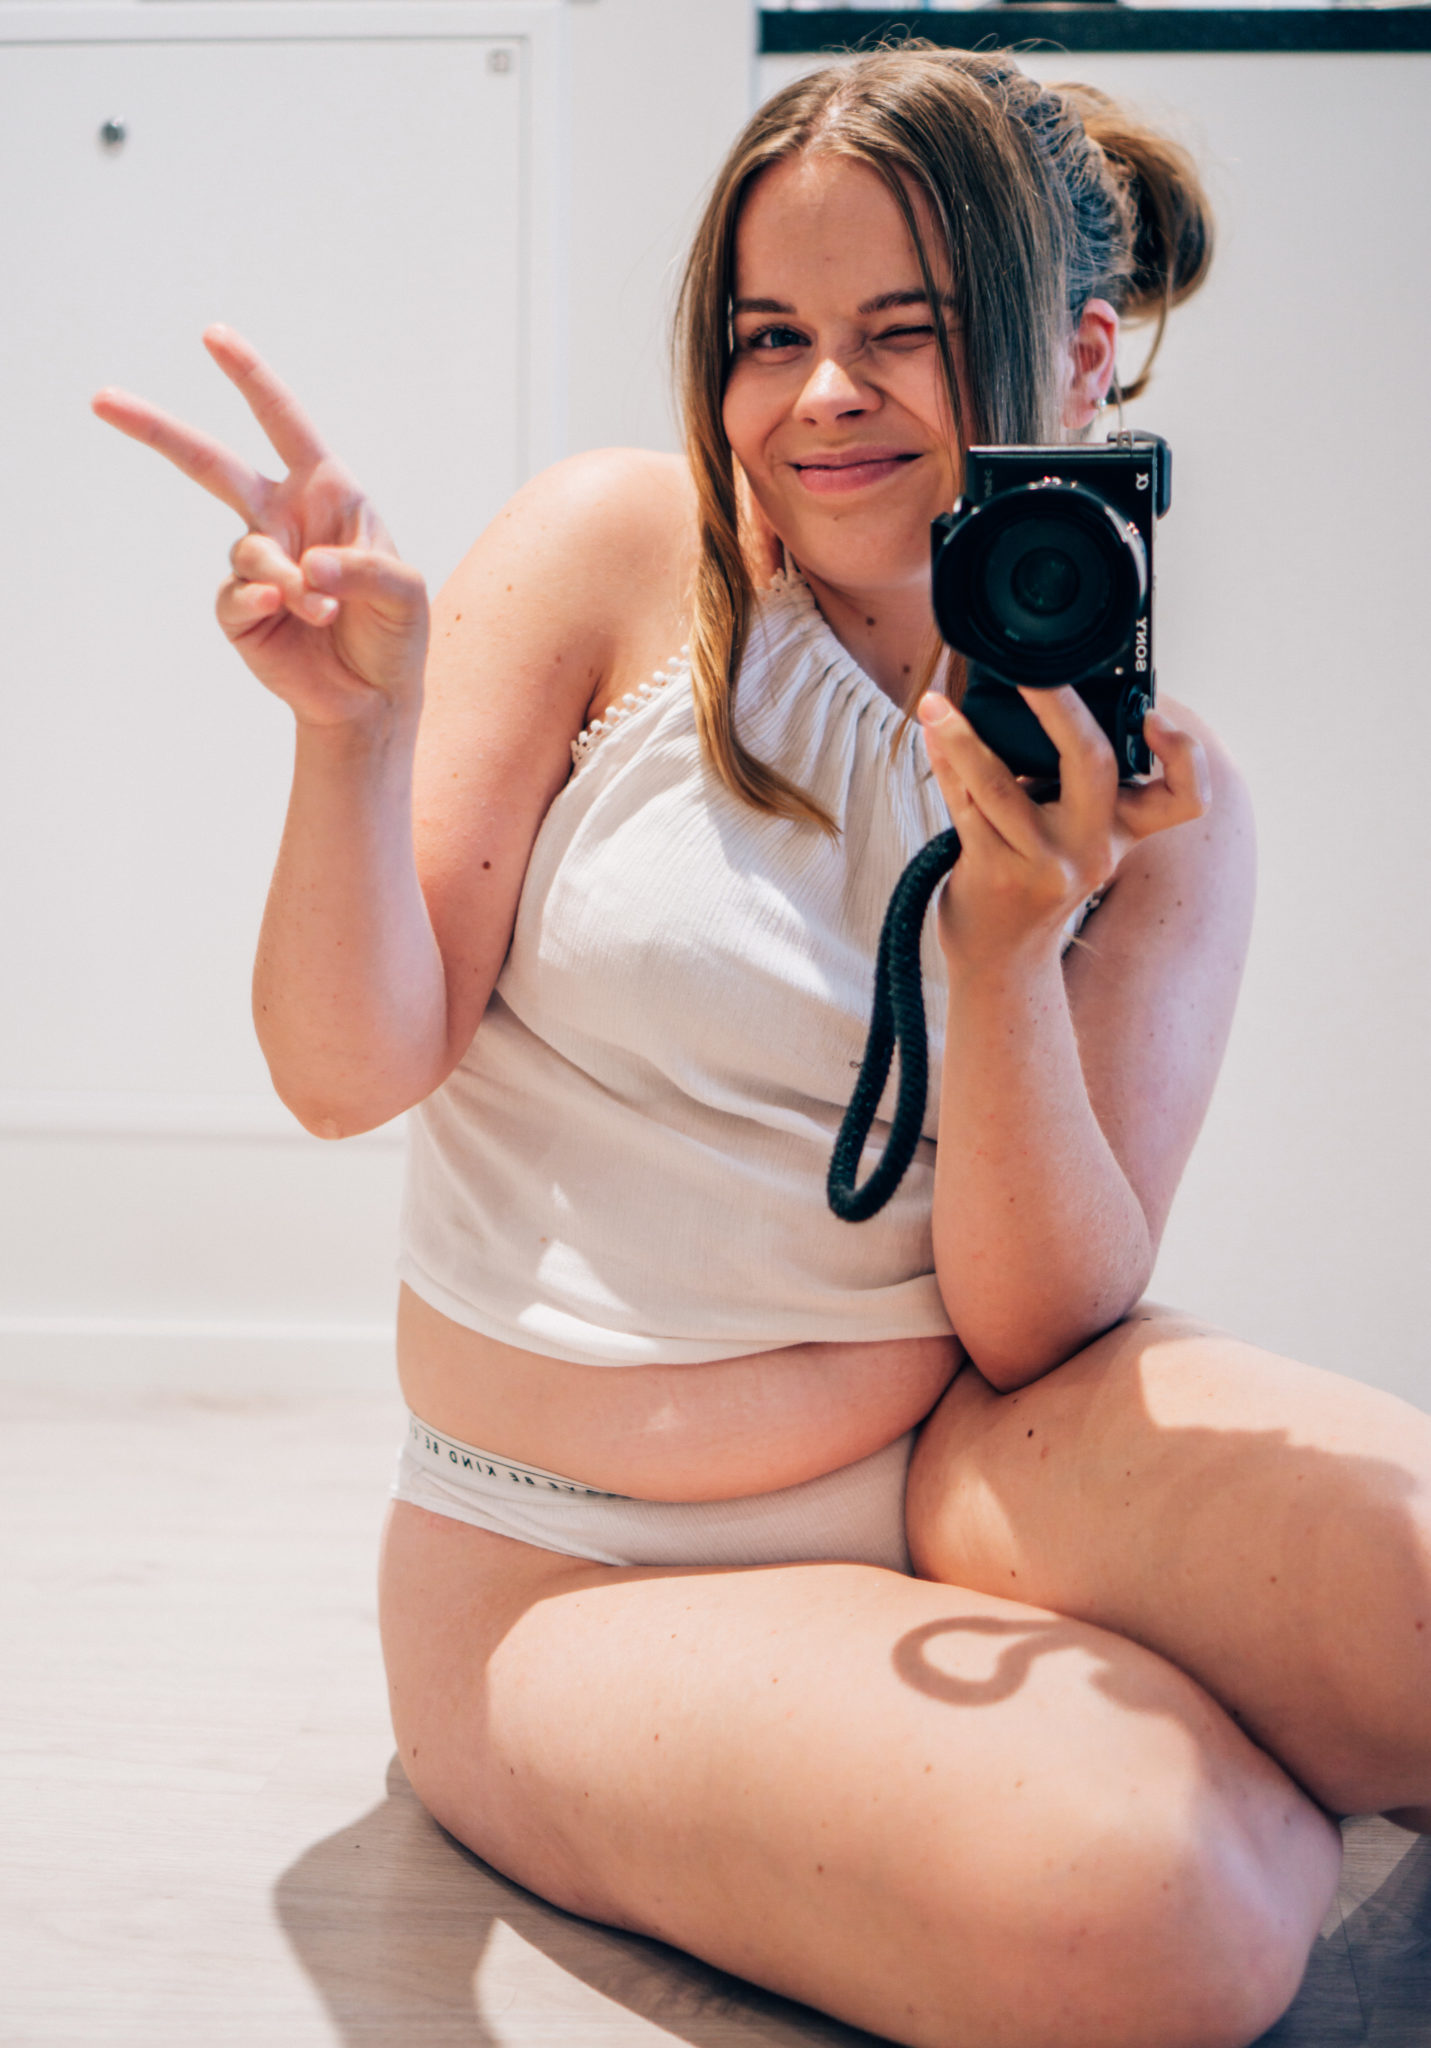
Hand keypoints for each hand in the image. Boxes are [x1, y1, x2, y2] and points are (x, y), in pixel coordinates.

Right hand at [92, 326, 428, 730]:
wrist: (375, 699)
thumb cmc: (395, 632)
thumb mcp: (405, 592)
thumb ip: (364, 570)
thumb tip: (301, 568)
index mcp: (327, 493)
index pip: (283, 423)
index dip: (249, 379)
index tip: (213, 337)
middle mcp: (283, 519)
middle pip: (210, 464)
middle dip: (157, 431)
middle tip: (102, 400)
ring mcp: (258, 564)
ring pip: (248, 551)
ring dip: (288, 579)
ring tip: (325, 610)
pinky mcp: (242, 610)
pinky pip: (237, 595)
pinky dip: (264, 602)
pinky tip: (292, 612)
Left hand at [917, 685, 1209, 966]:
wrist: (1003, 956)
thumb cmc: (1037, 875)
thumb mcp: (1079, 836)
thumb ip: (1077, 781)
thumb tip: (1042, 692)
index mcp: (1123, 831)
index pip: (1187, 799)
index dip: (1187, 755)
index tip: (1156, 717)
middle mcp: (1093, 850)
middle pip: (1096, 764)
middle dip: (1059, 708)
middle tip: (1029, 671)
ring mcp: (1045, 866)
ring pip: (1000, 784)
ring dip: (963, 739)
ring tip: (937, 704)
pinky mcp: (997, 876)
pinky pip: (965, 805)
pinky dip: (945, 765)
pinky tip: (932, 736)